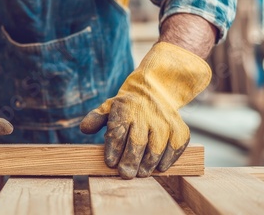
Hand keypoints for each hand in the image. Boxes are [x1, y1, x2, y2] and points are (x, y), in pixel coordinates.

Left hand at [80, 42, 210, 178]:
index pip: (118, 131)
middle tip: (125, 174)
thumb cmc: (127, 106)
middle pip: (137, 142)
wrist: (155, 89)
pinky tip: (160, 167)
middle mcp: (146, 114)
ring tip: (141, 173)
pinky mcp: (179, 129)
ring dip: (148, 163)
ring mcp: (164, 122)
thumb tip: (84, 128)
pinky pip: (175, 147)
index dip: (114, 149)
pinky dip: (168, 159)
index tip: (110, 163)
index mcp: (125, 109)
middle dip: (130, 160)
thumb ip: (96, 118)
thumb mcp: (109, 107)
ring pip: (157, 147)